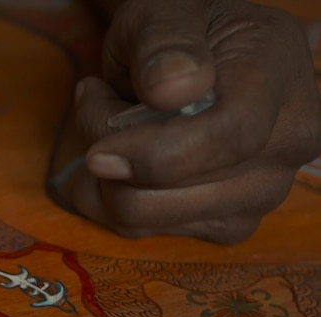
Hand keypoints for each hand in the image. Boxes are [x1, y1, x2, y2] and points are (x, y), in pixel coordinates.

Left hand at [62, 0, 320, 242]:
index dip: (155, 155)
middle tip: (95, 100)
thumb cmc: (179, 30)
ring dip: (103, 177)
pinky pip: (141, 228)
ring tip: (109, 121)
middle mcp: (288, 146)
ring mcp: (260, 192)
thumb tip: (175, 89)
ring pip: (149, 218)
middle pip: (181, 193)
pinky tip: (119, 156)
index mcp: (282, 83)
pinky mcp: (224, 222)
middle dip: (113, 155)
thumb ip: (168, 42)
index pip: (228, 139)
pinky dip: (108, 196)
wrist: (190, 59)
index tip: (97, 151)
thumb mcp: (167, 12)